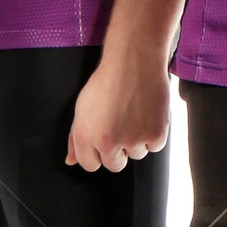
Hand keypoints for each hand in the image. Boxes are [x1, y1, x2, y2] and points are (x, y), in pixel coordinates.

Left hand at [68, 43, 171, 170]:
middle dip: (118, 151)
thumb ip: (75, 138)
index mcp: (86, 136)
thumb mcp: (82, 108)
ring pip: (137, 155)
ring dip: (137, 141)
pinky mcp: (155, 135)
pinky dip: (154, 133)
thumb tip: (71, 160)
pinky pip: (155, 146)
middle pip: (115, 165)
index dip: (97, 152)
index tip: (104, 140)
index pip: (90, 165)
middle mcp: (108, 143)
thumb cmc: (107, 80)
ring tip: (135, 114)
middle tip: (121, 126)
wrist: (134, 61)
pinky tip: (148, 113)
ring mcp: (133, 141)